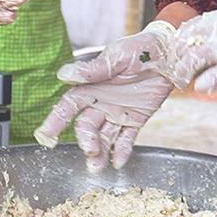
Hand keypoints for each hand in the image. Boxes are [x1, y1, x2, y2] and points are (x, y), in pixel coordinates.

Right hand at [34, 21, 181, 171]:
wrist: (170, 54)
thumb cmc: (140, 49)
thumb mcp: (115, 57)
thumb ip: (92, 71)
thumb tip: (63, 75)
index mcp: (90, 87)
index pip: (68, 107)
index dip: (55, 122)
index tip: (46, 138)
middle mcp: (100, 103)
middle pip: (86, 126)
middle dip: (85, 140)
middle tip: (89, 150)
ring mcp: (117, 113)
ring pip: (103, 137)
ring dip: (99, 152)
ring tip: (97, 167)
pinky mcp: (135, 119)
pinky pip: (126, 139)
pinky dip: (121, 151)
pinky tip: (117, 163)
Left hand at [171, 8, 216, 101]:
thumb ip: (204, 40)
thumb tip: (174, 53)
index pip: (184, 31)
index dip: (174, 48)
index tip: (170, 61)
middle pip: (186, 44)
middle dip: (176, 62)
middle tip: (175, 75)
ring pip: (196, 57)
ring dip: (184, 73)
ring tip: (183, 83)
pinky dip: (210, 80)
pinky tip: (201, 87)